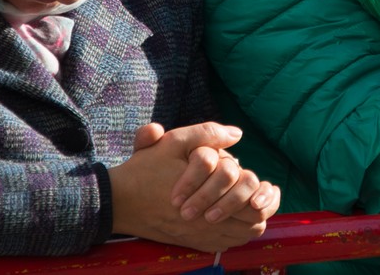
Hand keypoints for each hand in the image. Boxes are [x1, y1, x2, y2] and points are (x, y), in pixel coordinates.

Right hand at [110, 122, 279, 250]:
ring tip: (245, 207)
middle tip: (255, 195)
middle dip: (258, 207)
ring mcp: (200, 235)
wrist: (117, 201)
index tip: (259, 182)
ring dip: (247, 222)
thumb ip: (208, 134)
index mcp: (209, 191)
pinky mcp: (191, 243)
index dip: (262, 191)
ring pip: (242, 236)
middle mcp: (207, 219)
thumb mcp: (174, 141)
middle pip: (253, 222)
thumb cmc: (146, 170)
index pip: (252, 197)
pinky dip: (232, 234)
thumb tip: (237, 134)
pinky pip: (224, 245)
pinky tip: (228, 220)